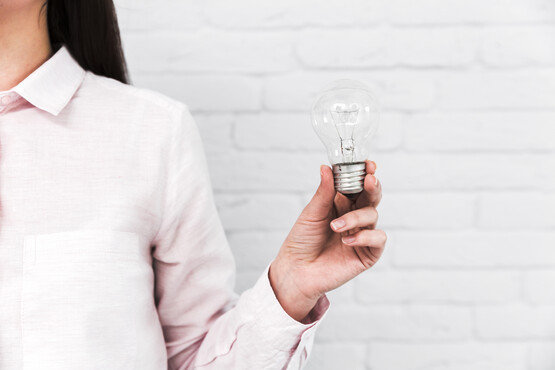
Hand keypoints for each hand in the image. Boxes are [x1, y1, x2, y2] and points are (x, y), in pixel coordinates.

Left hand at [269, 160, 385, 321]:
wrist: (296, 271)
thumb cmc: (301, 241)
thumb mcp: (311, 213)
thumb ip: (323, 192)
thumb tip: (326, 167)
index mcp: (341, 204)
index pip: (358, 184)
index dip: (365, 173)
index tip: (368, 164)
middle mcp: (354, 217)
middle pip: (372, 196)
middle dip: (373, 186)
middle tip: (369, 179)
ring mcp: (362, 234)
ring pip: (373, 214)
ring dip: (355, 217)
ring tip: (335, 226)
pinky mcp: (367, 253)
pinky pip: (378, 238)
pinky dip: (364, 236)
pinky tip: (347, 240)